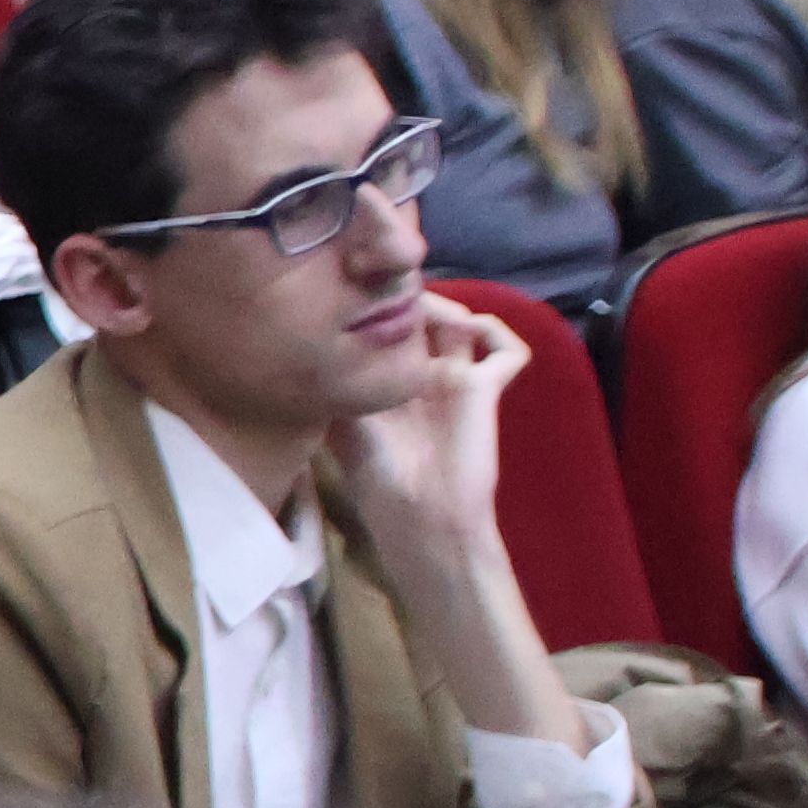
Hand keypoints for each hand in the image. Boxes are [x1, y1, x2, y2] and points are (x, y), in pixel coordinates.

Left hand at [325, 289, 517, 559]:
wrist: (422, 517)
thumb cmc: (377, 479)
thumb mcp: (338, 425)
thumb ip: (331, 385)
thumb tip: (298, 346)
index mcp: (386, 383)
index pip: (383, 329)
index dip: (375, 307)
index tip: (359, 290)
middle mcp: (420, 376)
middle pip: (423, 316)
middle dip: (407, 297)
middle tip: (390, 289)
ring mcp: (455, 380)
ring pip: (464, 322)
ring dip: (446, 305)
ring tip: (422, 308)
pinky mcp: (485, 389)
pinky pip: (509, 351)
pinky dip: (497, 331)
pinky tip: (471, 329)